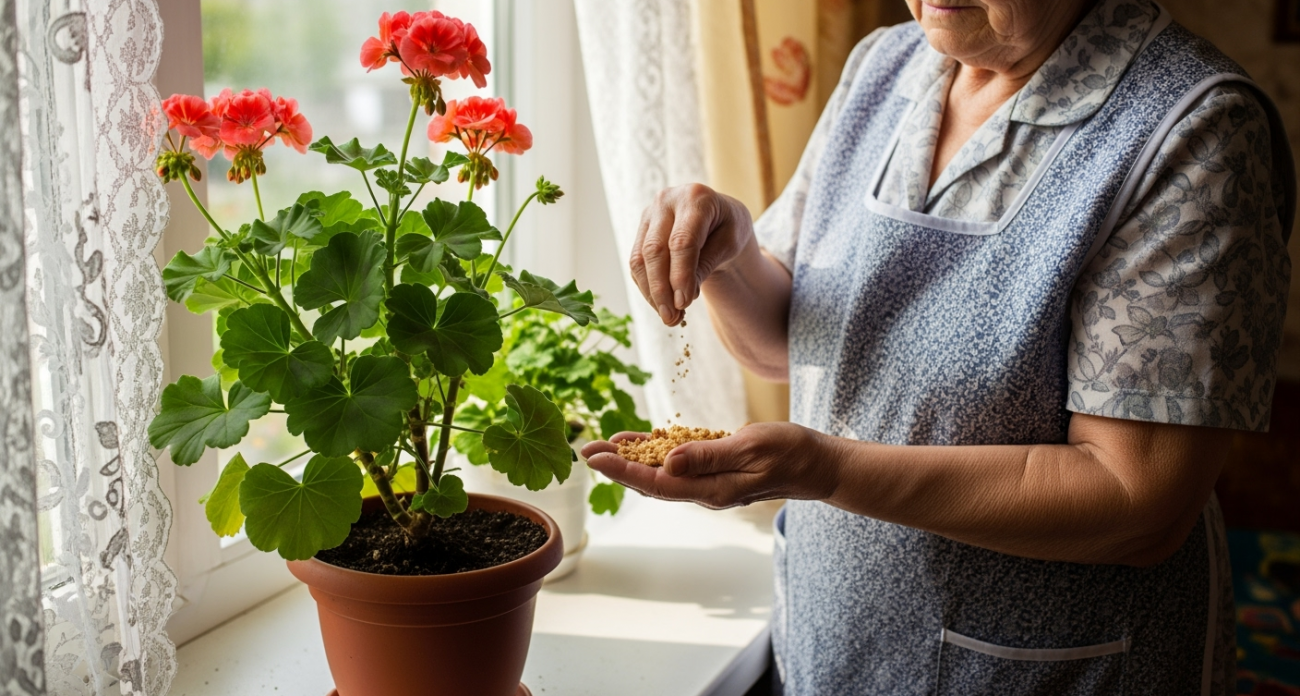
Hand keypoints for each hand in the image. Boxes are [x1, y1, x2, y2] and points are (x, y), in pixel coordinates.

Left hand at [581, 422, 839, 509]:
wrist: (819, 465)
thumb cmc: (791, 452)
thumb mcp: (752, 448)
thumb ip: (710, 456)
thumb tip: (668, 463)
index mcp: (712, 489)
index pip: (657, 482)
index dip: (622, 470)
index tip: (594, 457)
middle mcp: (706, 491)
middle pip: (652, 481)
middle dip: (618, 466)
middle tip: (587, 448)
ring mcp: (712, 483)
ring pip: (663, 474)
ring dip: (634, 459)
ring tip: (607, 444)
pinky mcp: (718, 471)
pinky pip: (681, 465)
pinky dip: (659, 452)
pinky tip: (645, 440)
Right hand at [630, 184, 755, 325]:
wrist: (718, 217)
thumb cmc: (729, 228)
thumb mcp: (730, 244)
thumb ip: (707, 265)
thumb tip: (682, 298)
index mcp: (696, 197)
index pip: (682, 241)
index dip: (680, 275)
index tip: (684, 303)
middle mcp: (667, 200)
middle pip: (655, 250)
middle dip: (661, 288)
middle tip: (672, 318)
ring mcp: (650, 214)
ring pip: (640, 259)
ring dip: (652, 292)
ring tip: (669, 317)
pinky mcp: (641, 229)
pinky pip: (637, 263)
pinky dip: (647, 287)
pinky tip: (662, 304)